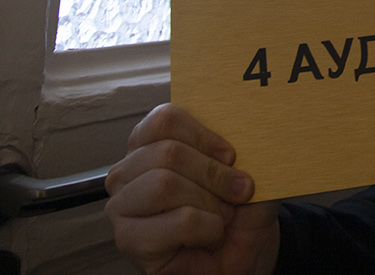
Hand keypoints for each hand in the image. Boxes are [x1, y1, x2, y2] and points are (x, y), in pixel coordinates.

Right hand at [105, 103, 280, 274]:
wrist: (243, 254)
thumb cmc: (237, 209)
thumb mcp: (248, 170)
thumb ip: (246, 145)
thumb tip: (252, 124)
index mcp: (151, 143)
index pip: (165, 119)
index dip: (204, 135)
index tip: (231, 155)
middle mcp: (128, 171)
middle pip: (167, 152)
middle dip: (214, 174)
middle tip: (239, 191)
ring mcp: (122, 206)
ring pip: (165, 185)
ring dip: (210, 202)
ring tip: (222, 216)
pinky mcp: (129, 239)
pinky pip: (178, 221)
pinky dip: (208, 228)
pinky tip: (210, 236)